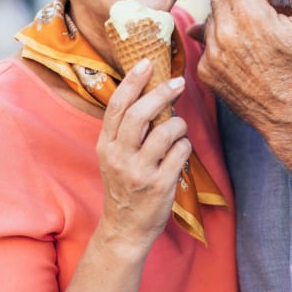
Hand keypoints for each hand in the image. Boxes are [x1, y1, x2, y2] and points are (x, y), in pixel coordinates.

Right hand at [96, 58, 192, 252]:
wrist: (124, 229)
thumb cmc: (124, 186)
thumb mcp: (114, 157)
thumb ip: (126, 130)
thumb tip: (151, 94)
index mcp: (106, 145)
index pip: (117, 106)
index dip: (132, 81)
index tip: (146, 63)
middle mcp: (120, 156)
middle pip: (141, 114)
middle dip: (161, 93)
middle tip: (177, 82)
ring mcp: (139, 172)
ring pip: (166, 131)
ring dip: (178, 124)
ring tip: (178, 129)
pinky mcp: (159, 185)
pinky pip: (181, 152)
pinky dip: (185, 146)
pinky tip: (180, 152)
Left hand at [198, 0, 291, 136]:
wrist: (291, 115)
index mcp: (251, 16)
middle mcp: (225, 33)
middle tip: (256, 11)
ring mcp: (212, 53)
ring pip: (210, 18)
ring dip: (227, 20)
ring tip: (251, 36)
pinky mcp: (205, 70)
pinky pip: (205, 43)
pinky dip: (220, 43)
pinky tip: (241, 54)